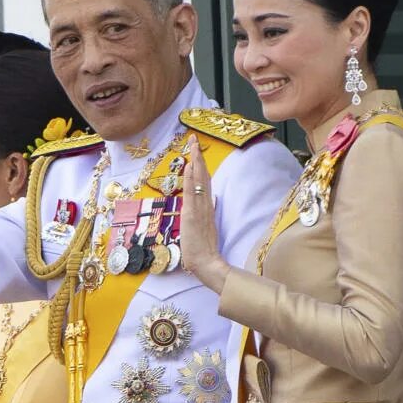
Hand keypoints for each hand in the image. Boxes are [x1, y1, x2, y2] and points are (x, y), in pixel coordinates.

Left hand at [180, 135, 230, 293]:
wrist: (206, 263)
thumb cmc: (203, 249)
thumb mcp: (205, 227)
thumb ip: (209, 212)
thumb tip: (212, 198)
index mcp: (207, 207)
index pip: (203, 181)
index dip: (200, 165)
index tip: (196, 150)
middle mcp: (205, 204)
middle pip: (202, 176)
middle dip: (197, 156)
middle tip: (193, 139)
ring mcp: (199, 208)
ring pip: (198, 180)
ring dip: (195, 161)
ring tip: (192, 145)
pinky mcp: (193, 214)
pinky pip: (193, 192)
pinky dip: (192, 178)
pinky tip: (190, 166)